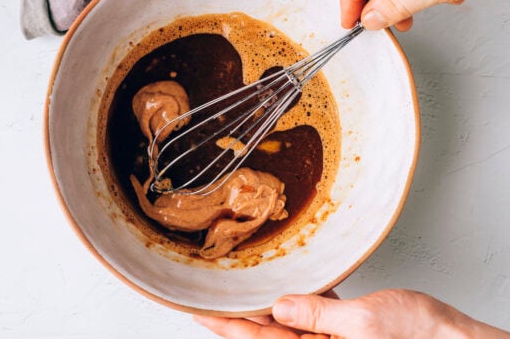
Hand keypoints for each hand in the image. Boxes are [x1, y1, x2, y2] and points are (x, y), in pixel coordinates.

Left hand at [194, 289, 509, 337]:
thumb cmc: (420, 338)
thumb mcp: (365, 324)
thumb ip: (319, 316)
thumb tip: (281, 307)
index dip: (227, 325)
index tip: (201, 312)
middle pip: (265, 333)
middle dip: (235, 317)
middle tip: (208, 300)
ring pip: (284, 323)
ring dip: (261, 307)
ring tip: (236, 292)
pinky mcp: (345, 328)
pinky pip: (311, 314)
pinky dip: (294, 300)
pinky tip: (283, 288)